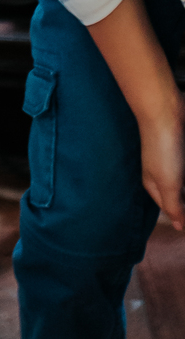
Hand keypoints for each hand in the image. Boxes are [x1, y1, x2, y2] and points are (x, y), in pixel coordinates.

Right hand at [139, 101, 184, 229]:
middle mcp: (165, 175)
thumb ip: (174, 207)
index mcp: (156, 186)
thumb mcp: (167, 183)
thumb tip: (180, 228)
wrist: (164, 111)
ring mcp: (175, 162)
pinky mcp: (183, 150)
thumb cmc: (163, 149)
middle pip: (182, 197)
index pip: (173, 211)